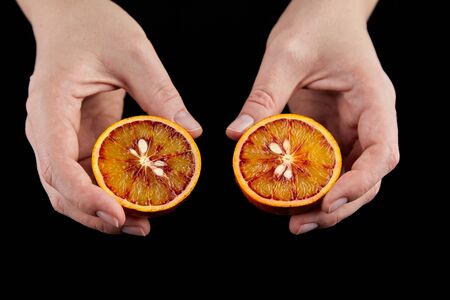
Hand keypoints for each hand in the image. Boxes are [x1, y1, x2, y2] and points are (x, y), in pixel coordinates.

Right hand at [20, 0, 201, 234]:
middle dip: (95, 215)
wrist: (73, 16)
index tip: (117, 215)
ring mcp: (60, 136)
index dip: (85, 197)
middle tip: (139, 226)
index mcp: (50, 105)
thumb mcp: (134, 53)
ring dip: (102, 210)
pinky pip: (88, 173)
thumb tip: (191, 133)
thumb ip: (161, 93)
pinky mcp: (78, 137)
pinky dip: (109, 191)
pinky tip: (137, 197)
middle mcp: (46, 128)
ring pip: (71, 188)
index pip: (57, 164)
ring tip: (143, 222)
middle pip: (60, 188)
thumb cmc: (94, 26)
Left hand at [226, 0, 398, 233]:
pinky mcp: (333, 130)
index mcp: (374, 99)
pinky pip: (330, 165)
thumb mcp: (286, 55)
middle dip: (341, 206)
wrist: (322, 11)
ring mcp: (353, 127)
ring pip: (350, 176)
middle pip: (369, 176)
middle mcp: (370, 119)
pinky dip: (314, 186)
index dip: (360, 184)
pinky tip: (291, 198)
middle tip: (302, 224)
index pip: (383, 153)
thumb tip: (236, 133)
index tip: (329, 201)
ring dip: (327, 203)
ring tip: (296, 222)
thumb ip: (264, 95)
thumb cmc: (314, 24)